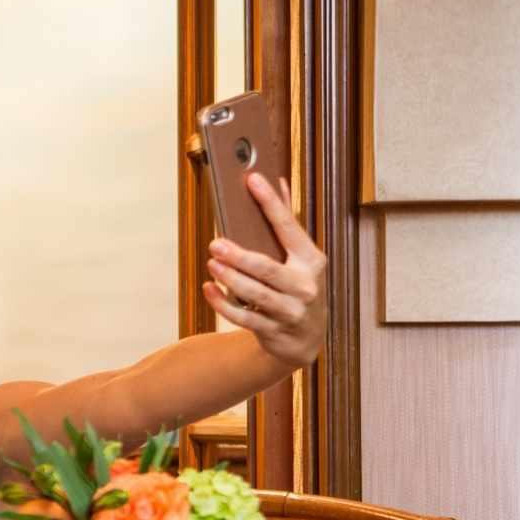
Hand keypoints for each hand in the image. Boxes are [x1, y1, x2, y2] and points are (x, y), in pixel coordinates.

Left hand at [203, 172, 327, 365]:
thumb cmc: (298, 288)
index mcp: (311, 261)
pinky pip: (244, 318)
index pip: (289, 227)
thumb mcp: (301, 259)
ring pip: (255, 294)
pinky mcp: (274, 331)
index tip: (253, 180)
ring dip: (230, 278)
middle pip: (267, 268)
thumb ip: (287, 223)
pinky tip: (209, 288)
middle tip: (215, 243)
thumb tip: (278, 182)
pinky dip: (223, 304)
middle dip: (240, 256)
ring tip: (212, 262)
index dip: (271, 203)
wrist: (307, 339)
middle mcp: (304, 286)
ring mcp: (290, 311)